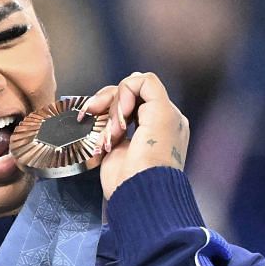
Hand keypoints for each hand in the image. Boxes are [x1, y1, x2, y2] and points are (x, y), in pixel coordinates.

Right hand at [81, 70, 188, 200]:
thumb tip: (131, 80)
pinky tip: (103, 144)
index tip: (126, 111)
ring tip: (109, 138)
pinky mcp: (112, 145)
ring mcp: (129, 133)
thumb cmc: (155, 152)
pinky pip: (100, 126)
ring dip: (106, 120)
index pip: (141, 85)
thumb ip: (148, 85)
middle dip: (113, 105)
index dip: (128, 92)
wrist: (139, 186)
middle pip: (123, 94)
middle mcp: (148, 120)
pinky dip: (99, 131)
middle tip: (114, 123)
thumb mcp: (162, 110)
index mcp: (165, 113)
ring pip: (109, 108)